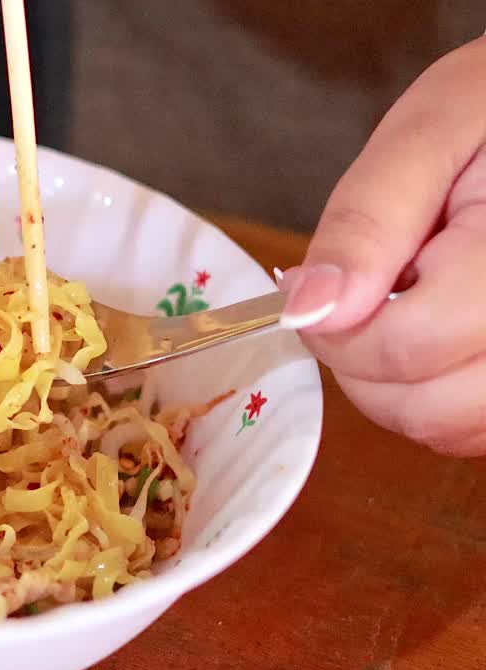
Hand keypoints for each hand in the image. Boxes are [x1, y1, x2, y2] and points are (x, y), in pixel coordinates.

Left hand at [278, 35, 485, 456]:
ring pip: (454, 431)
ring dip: (399, 387)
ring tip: (410, 303)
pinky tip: (434, 331)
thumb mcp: (430, 131)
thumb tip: (309, 310)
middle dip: (364, 364)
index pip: (407, 347)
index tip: (324, 286)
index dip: (336, 328)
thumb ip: (369, 220)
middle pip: (431, 409)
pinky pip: (477, 428)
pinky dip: (436, 398)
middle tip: (364, 294)